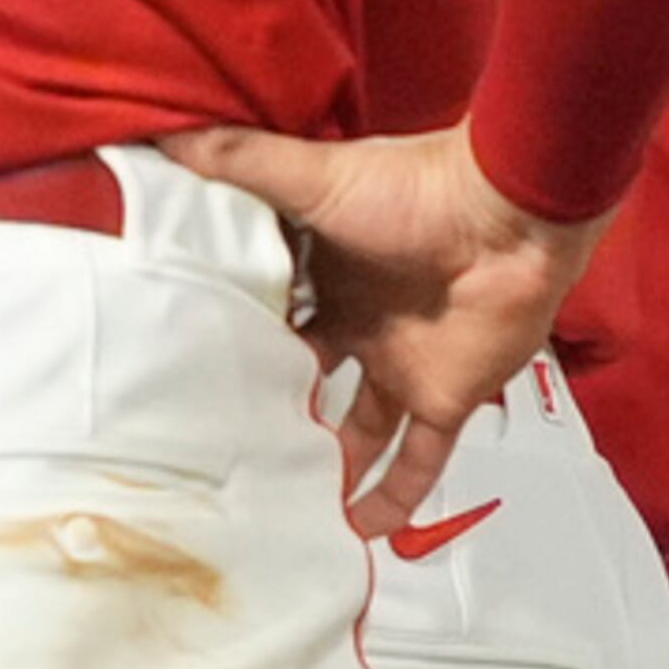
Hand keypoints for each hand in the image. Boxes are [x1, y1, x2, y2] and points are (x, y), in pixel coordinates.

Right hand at [160, 123, 606, 536]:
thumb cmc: (415, 188)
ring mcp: (402, 364)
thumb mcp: (310, 176)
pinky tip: (360, 533)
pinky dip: (393, 498)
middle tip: (222, 448)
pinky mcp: (444, 398)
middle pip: (308, 378)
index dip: (233, 338)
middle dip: (273, 409)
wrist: (510, 219)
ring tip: (282, 505)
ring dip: (328, 466)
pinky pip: (418, 461)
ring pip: (358, 430)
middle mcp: (360, 322)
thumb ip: (236, 161)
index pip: (270, 313)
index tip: (185, 368)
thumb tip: (158, 135)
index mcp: (324, 272)